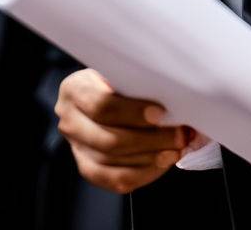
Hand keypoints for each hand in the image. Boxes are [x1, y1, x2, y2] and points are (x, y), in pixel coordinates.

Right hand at [55, 69, 193, 193]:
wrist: (101, 91)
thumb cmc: (118, 76)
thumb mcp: (121, 69)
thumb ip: (136, 81)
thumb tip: (174, 95)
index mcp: (75, 90)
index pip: (101, 106)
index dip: (132, 112)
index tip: (160, 114)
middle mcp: (69, 121)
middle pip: (109, 140)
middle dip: (150, 140)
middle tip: (180, 136)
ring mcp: (76, 148)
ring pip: (113, 163)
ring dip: (150, 159)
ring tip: (177, 149)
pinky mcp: (87, 168)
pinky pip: (114, 180)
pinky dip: (143, 174)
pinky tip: (163, 163)